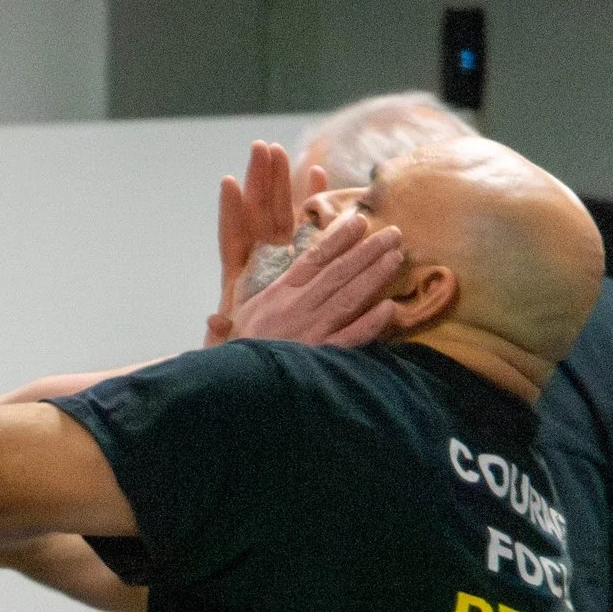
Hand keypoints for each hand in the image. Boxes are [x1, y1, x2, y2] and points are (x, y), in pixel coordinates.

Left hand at [209, 142, 330, 343]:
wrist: (275, 358)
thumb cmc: (252, 352)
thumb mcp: (234, 344)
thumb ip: (225, 331)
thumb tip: (213, 319)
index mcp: (239, 277)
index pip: (233, 237)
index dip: (231, 213)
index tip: (228, 184)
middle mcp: (258, 260)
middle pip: (256, 214)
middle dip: (258, 183)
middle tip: (260, 148)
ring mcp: (279, 254)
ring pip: (278, 211)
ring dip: (280, 181)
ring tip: (278, 150)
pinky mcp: (301, 256)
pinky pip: (306, 222)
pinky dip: (311, 198)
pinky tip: (317, 172)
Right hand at [223, 210, 404, 347]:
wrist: (234, 390)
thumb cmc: (235, 359)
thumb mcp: (229, 332)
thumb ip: (227, 321)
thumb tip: (215, 317)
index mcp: (276, 295)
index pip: (312, 260)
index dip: (337, 239)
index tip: (359, 221)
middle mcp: (297, 308)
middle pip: (338, 273)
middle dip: (367, 250)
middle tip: (394, 233)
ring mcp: (313, 332)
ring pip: (349, 297)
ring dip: (375, 275)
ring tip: (397, 256)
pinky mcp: (323, 357)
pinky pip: (352, 337)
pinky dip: (372, 323)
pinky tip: (390, 308)